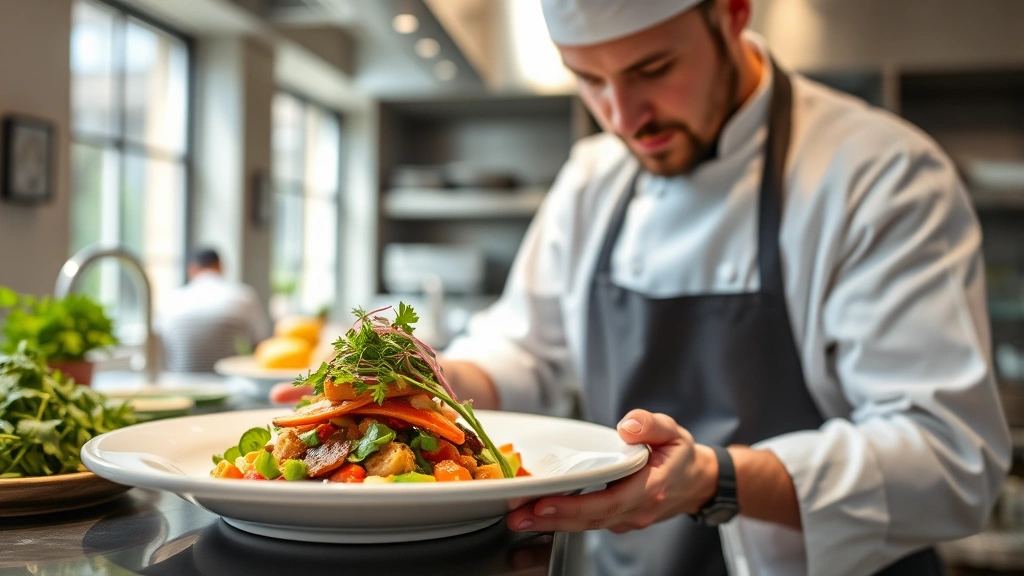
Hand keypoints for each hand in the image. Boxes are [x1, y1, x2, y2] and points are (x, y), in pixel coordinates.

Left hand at [507, 409, 717, 533]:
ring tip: (518, 518)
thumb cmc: (680, 455)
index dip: (574, 506)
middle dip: (551, 519)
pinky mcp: (617, 520)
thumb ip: (650, 424)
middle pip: (590, 519)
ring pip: (586, 525)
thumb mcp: (673, 431)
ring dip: (551, 524)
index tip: (545, 503)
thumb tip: (627, 426)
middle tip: (517, 517)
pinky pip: (588, 523)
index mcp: (650, 488)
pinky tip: (537, 518)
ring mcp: (627, 519)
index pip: (608, 502)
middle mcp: (637, 510)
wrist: (696, 482)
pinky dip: (562, 522)